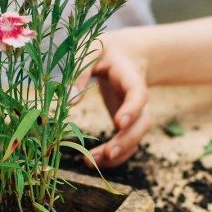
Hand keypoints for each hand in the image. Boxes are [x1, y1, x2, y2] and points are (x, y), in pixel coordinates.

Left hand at [72, 31, 151, 167]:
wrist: (125, 54)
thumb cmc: (104, 50)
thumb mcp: (91, 49)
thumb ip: (80, 71)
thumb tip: (69, 100)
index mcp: (131, 77)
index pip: (138, 94)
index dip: (132, 109)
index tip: (119, 123)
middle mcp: (139, 99)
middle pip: (142, 122)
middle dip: (127, 140)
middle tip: (107, 153)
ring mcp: (137, 113)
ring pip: (136, 138)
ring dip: (118, 154)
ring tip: (90, 161)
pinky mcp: (129, 124)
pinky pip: (127, 144)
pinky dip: (113, 157)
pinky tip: (93, 161)